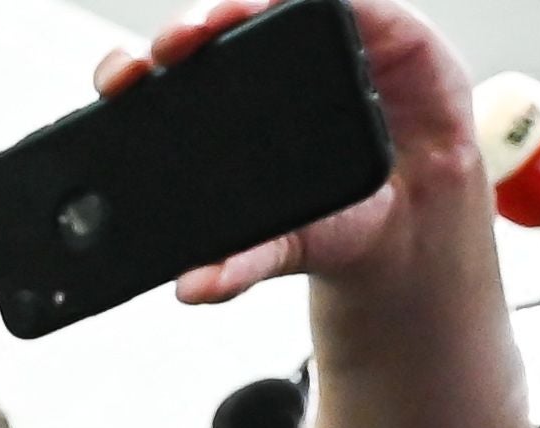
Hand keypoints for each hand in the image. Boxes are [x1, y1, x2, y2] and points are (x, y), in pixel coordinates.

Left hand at [99, 0, 484, 301]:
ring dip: (245, 0)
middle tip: (174, 45)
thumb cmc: (339, 220)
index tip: (120, 83)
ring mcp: (320, 40)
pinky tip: (301, 2)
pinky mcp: (381, 26)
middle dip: (187, 26)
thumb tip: (193, 288)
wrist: (420, 220)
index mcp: (220, 110)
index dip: (133, 71)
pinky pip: (350, 1)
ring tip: (230, 13)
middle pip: (211, 26)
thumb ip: (241, 265)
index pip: (163, 77)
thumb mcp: (284, 249)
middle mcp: (264, 64)